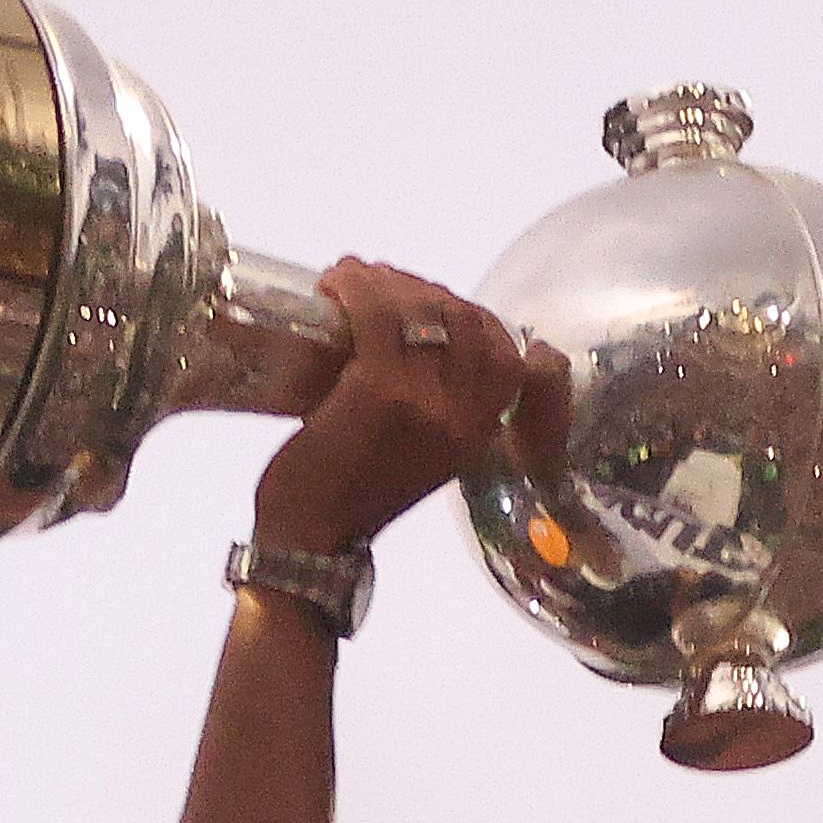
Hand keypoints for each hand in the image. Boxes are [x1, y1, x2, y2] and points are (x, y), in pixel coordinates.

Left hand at [253, 259, 536, 555]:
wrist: (310, 542)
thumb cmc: (354, 498)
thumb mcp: (421, 457)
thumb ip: (436, 410)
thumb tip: (417, 341)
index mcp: (477, 433)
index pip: (512, 356)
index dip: (475, 317)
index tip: (431, 303)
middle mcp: (463, 415)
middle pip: (466, 318)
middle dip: (421, 287)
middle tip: (376, 284)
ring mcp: (425, 401)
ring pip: (423, 308)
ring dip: (385, 280)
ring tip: (350, 280)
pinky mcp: (378, 391)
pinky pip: (378, 315)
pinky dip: (356, 288)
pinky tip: (335, 284)